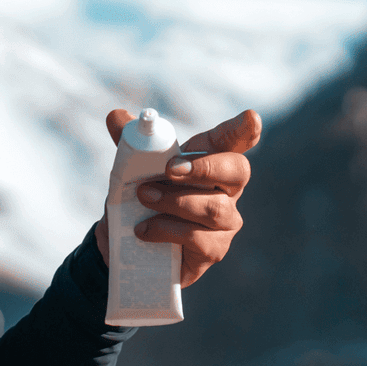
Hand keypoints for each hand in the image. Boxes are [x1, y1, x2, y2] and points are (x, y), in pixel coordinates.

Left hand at [94, 109, 261, 286]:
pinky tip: (143, 229)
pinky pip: (198, 238)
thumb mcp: (133, 169)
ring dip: (174, 200)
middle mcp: (226, 189)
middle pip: (237, 171)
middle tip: (170, 169)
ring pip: (214, 208)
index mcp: (210, 159)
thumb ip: (128, 142)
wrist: (130, 245)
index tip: (250, 118)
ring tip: (142, 197)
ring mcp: (225, 221)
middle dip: (205, 168)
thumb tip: (115, 116)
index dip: (245, 129)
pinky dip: (166, 229)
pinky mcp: (214, 250)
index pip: (234, 140)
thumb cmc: (144, 197)